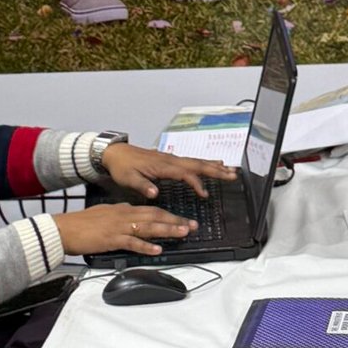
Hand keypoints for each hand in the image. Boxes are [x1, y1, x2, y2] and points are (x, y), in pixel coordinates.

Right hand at [54, 202, 196, 257]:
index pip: (151, 210)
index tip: (184, 220)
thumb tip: (131, 216)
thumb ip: (119, 214)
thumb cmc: (81, 224)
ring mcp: (118, 227)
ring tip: (183, 233)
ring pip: (148, 226)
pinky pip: (132, 242)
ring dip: (167, 229)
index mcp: (123, 209)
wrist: (63, 229)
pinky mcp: (111, 239)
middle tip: (193, 225)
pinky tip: (158, 249)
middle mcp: (124, 215)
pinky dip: (146, 246)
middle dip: (176, 220)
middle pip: (155, 216)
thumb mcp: (103, 214)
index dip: (170, 215)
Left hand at [100, 142, 238, 200]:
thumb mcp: (128, 179)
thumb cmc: (122, 167)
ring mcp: (171, 159)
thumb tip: (153, 193)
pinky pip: (191, 162)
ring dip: (213, 166)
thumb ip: (142, 186)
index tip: (205, 194)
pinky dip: (203, 164)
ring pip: (196, 162)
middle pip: (198, 164)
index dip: (197, 183)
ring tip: (229, 169)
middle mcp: (170, 160)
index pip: (186, 173)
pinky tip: (210, 165)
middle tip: (233, 174)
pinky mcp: (169, 160)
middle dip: (216, 169)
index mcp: (163, 166)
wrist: (115, 153)